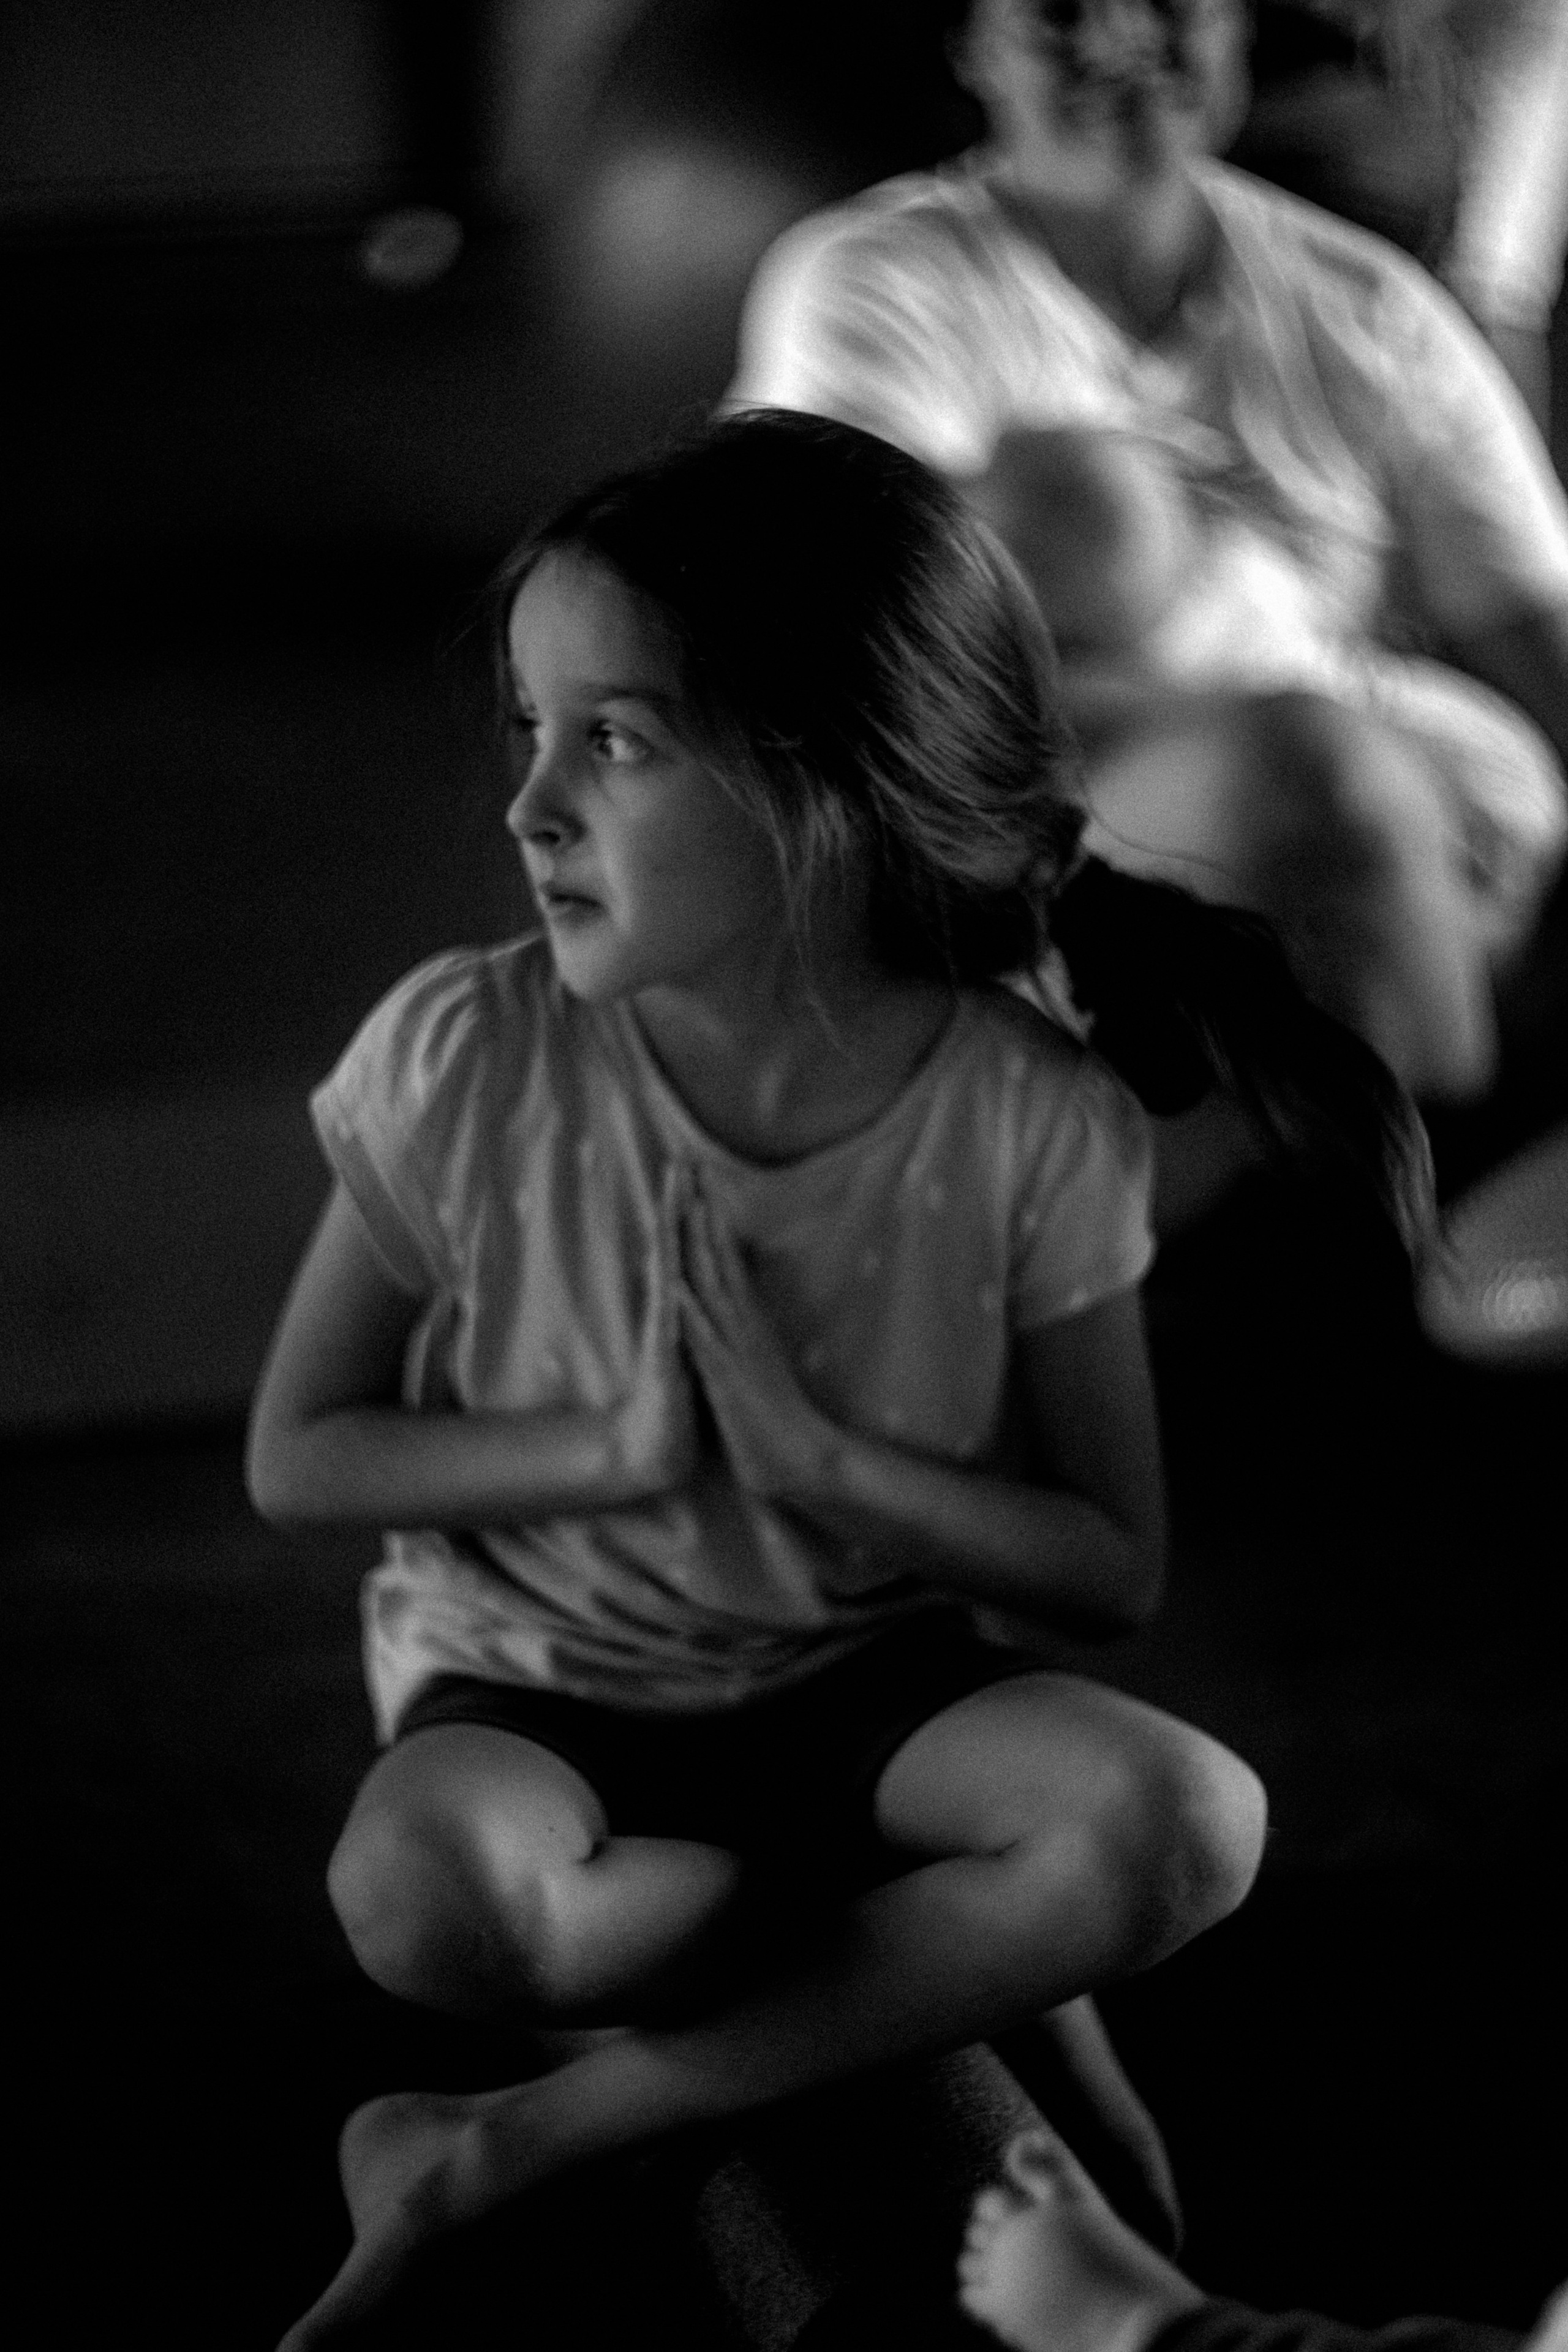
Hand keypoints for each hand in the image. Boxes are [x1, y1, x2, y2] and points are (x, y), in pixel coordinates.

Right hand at [608, 1165, 699, 1499]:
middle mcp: (672, 1311)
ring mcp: (665, 1332)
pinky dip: (669, 1297)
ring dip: (669, 1236)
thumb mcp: (697, 1342)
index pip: (691, 1247)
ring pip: (668, 1273)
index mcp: (687, 1305)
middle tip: (681, 1160)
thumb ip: (696, 1309)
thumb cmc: (681, 1395)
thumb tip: (700, 1276)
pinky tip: (669, 1272)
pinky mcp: (664, 1360)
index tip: (700, 1168)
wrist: (658, 1444)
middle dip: (678, 1204)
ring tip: (672, 1197)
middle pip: (675, 1248)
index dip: (696, 1207)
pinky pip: (667, 1323)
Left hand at [676, 1179, 832, 1501]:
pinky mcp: (730, 1379)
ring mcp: (739, 1350)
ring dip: (698, 1248)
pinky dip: (690, 1312)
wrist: (807, 1462)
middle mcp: (745, 1328)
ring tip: (684, 1204)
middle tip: (689, 1168)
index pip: (727, 1263)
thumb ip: (750, 1339)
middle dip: (702, 1214)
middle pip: (720, 1261)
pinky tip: (675, 1285)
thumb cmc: (777, 1422)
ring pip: (714, 1288)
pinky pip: (706, 1341)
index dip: (710, 1223)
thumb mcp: (760, 1367)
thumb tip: (745, 1316)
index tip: (696, 1183)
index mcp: (749, 1325)